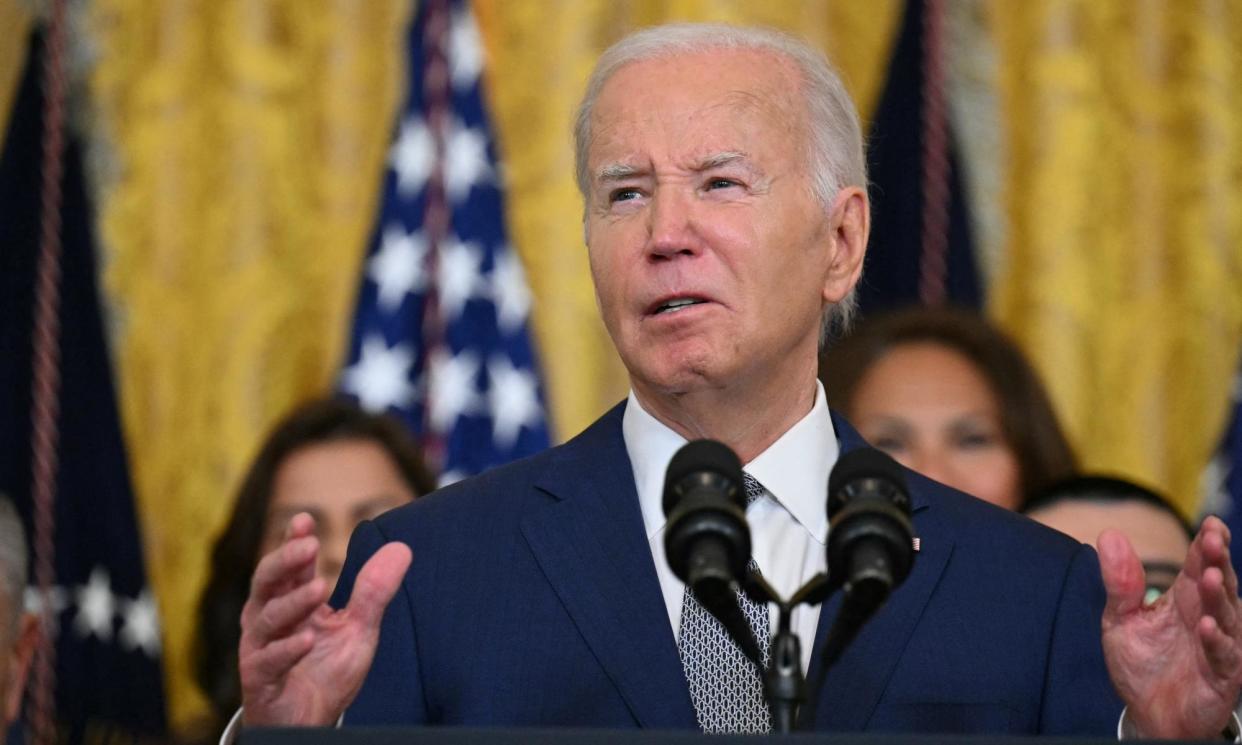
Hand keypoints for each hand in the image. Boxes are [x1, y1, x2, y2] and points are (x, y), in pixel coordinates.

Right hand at [238, 513, 411, 725]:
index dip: (293, 541)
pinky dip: (288, 649)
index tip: (305, 520)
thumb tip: (401, 548)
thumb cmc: (326, 672)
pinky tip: (308, 639)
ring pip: (267, 618)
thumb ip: (374, 591)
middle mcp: (269, 620)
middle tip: (308, 545)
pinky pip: (268, 661)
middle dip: (285, 561)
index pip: (290, 565)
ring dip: (292, 602)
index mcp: (290, 601)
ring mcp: (261, 649)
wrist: (308, 722)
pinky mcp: (260, 679)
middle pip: (267, 582)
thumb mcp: (358, 628)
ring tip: (319, 587)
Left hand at [1100, 516, 1241, 738]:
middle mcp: (1207, 616)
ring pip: (1226, 616)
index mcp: (1184, 598)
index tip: (1211, 524)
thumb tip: (1109, 534)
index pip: (1198, 564)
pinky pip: (1224, 656)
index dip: (1206, 544)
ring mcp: (1218, 645)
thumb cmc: (1142, 662)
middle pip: (1217, 582)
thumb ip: (1119, 581)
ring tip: (1211, 577)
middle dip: (1218, 561)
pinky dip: (1218, 641)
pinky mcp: (1222, 675)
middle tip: (1215, 540)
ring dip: (1220, 596)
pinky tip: (1208, 627)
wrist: (1148, 713)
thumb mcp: (1121, 618)